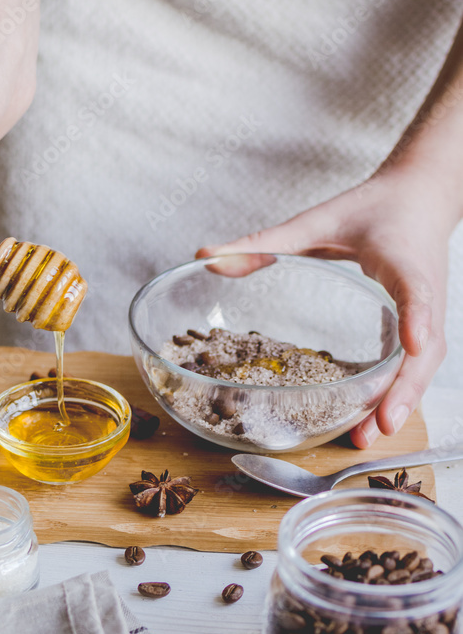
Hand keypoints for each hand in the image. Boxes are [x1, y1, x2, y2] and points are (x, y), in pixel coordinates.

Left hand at [196, 159, 458, 447]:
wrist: (419, 197)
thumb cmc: (372, 208)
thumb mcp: (317, 221)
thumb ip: (264, 242)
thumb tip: (205, 258)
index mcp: (403, 260)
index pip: (416, 290)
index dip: (417, 317)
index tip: (413, 343)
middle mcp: (424, 290)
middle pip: (425, 348)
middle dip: (403, 389)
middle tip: (379, 425)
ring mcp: (427, 311)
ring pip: (422, 364)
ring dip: (400, 401)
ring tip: (369, 436)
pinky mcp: (422, 324)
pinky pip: (415, 364)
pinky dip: (398, 392)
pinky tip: (371, 419)